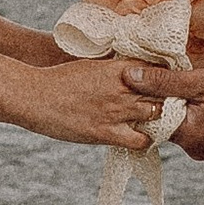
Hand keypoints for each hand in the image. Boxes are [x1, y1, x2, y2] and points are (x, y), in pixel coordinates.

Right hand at [19, 58, 156, 150]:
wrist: (34, 96)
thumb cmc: (58, 79)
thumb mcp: (90, 64)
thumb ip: (113, 67)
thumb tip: (128, 68)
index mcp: (118, 67)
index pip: (157, 68)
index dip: (164, 76)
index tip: (167, 82)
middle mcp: (123, 88)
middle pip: (162, 91)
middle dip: (166, 96)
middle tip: (169, 102)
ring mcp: (116, 111)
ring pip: (157, 114)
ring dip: (158, 117)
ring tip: (156, 121)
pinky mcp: (107, 133)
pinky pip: (141, 140)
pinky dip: (146, 140)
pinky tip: (142, 138)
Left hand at [128, 57, 203, 161]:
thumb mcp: (202, 81)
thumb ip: (164, 82)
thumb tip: (129, 78)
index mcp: (187, 136)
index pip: (153, 120)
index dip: (152, 98)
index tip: (160, 81)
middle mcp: (195, 151)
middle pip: (169, 124)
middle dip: (172, 103)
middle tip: (188, 82)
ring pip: (186, 128)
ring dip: (189, 110)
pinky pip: (201, 133)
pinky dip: (203, 118)